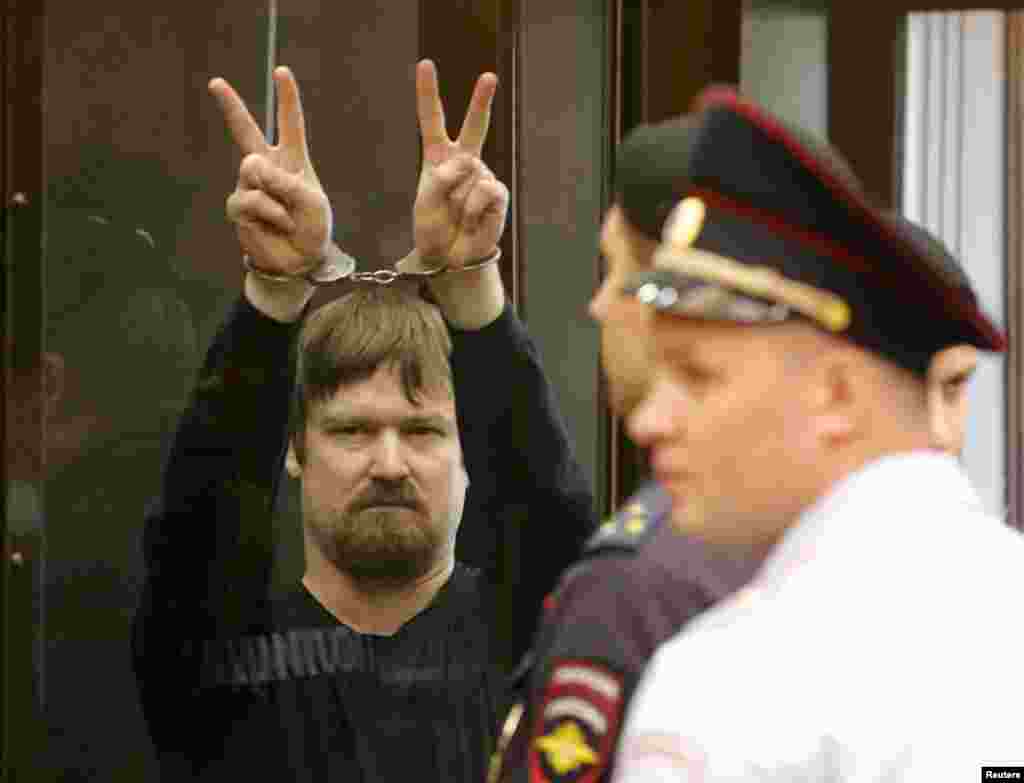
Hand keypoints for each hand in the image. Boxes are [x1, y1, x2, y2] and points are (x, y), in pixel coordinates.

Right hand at [210, 66, 330, 275]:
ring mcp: (250, 185)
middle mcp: (268, 167)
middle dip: (231, 106)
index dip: (287, 98)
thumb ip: (285, 181)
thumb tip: (250, 169)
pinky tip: (275, 224)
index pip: (290, 124)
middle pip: (246, 131)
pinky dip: (268, 212)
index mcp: (292, 160)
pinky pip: (249, 199)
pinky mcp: (239, 206)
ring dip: (274, 194)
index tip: (282, 72)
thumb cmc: (313, 228)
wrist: (300, 260)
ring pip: (251, 169)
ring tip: (286, 216)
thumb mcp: (311, 201)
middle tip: (216, 82)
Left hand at [413, 60, 508, 267]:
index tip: (425, 65)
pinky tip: (472, 221)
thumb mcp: (424, 202)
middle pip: (474, 126)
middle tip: (489, 77)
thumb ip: (440, 178)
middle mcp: (463, 162)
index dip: (428, 93)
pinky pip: (482, 190)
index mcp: (438, 158)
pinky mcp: (497, 193)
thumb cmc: (435, 229)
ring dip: (457, 198)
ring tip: (457, 216)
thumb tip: (469, 166)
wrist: (451, 258)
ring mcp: (482, 176)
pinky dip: (472, 209)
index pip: (432, 121)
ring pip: (469, 170)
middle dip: (481, 101)